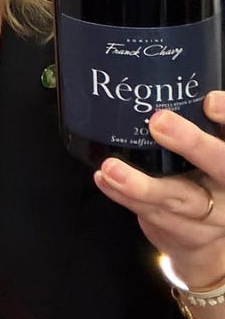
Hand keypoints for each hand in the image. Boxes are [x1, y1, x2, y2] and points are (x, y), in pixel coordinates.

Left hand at [93, 90, 224, 288]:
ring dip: (141, 183)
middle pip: (220, 165)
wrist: (209, 243)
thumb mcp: (213, 146)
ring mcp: (209, 214)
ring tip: (111, 167)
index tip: (209, 101)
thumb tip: (162, 74)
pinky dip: (123, 195)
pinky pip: (150, 212)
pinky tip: (104, 179)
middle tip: (159, 121)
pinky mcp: (182, 231)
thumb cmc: (206, 175)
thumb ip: (200, 122)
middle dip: (191, 143)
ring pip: (177, 198)